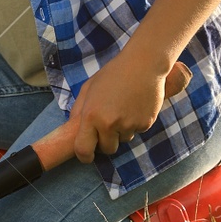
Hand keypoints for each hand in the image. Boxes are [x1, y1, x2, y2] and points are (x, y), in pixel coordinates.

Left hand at [69, 45, 183, 163]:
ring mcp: (129, 125)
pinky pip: (137, 131)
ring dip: (122, 131)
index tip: (87, 156)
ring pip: (123, 140)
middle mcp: (110, 124)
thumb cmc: (113, 74)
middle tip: (108, 125)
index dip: (84, 156)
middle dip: (106, 142)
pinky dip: (136, 123)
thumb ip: (79, 110)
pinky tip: (135, 105)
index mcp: (91, 115)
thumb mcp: (89, 88)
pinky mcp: (146, 124)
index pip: (83, 149)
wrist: (143, 65)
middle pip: (107, 149)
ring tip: (123, 108)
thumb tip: (74, 130)